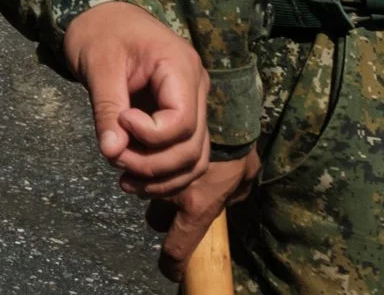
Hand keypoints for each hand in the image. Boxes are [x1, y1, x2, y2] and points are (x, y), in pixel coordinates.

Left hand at [62, 0, 210, 197]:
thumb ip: (106, 110)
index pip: (181, 121)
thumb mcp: (98, 66)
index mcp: (180, 66)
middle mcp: (196, 87)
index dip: (150, 136)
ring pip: (194, 159)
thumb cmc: (99, 31)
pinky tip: (133, 178)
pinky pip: (183, 154)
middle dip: (153, 164)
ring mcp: (192, 103)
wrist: (101, 15)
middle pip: (191, 147)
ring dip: (161, 178)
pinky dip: (163, 174)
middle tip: (114, 159)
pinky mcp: (180, 116)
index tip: (120, 121)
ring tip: (124, 179)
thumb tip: (112, 152)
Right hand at [149, 150, 256, 279]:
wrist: (219, 112)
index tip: (171, 271)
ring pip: (142, 189)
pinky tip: (145, 149)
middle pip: (154, 218)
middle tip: (165, 197)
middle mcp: (173, 195)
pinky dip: (141, 158)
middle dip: (157, 212)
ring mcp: (157, 173)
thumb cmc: (237, 145)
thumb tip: (233, 200)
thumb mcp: (247, 171)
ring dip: (146, 183)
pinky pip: (136, 163)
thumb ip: (238, 191)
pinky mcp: (145, 150)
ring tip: (154, 169)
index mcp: (197, 206)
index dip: (173, 264)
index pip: (178, 247)